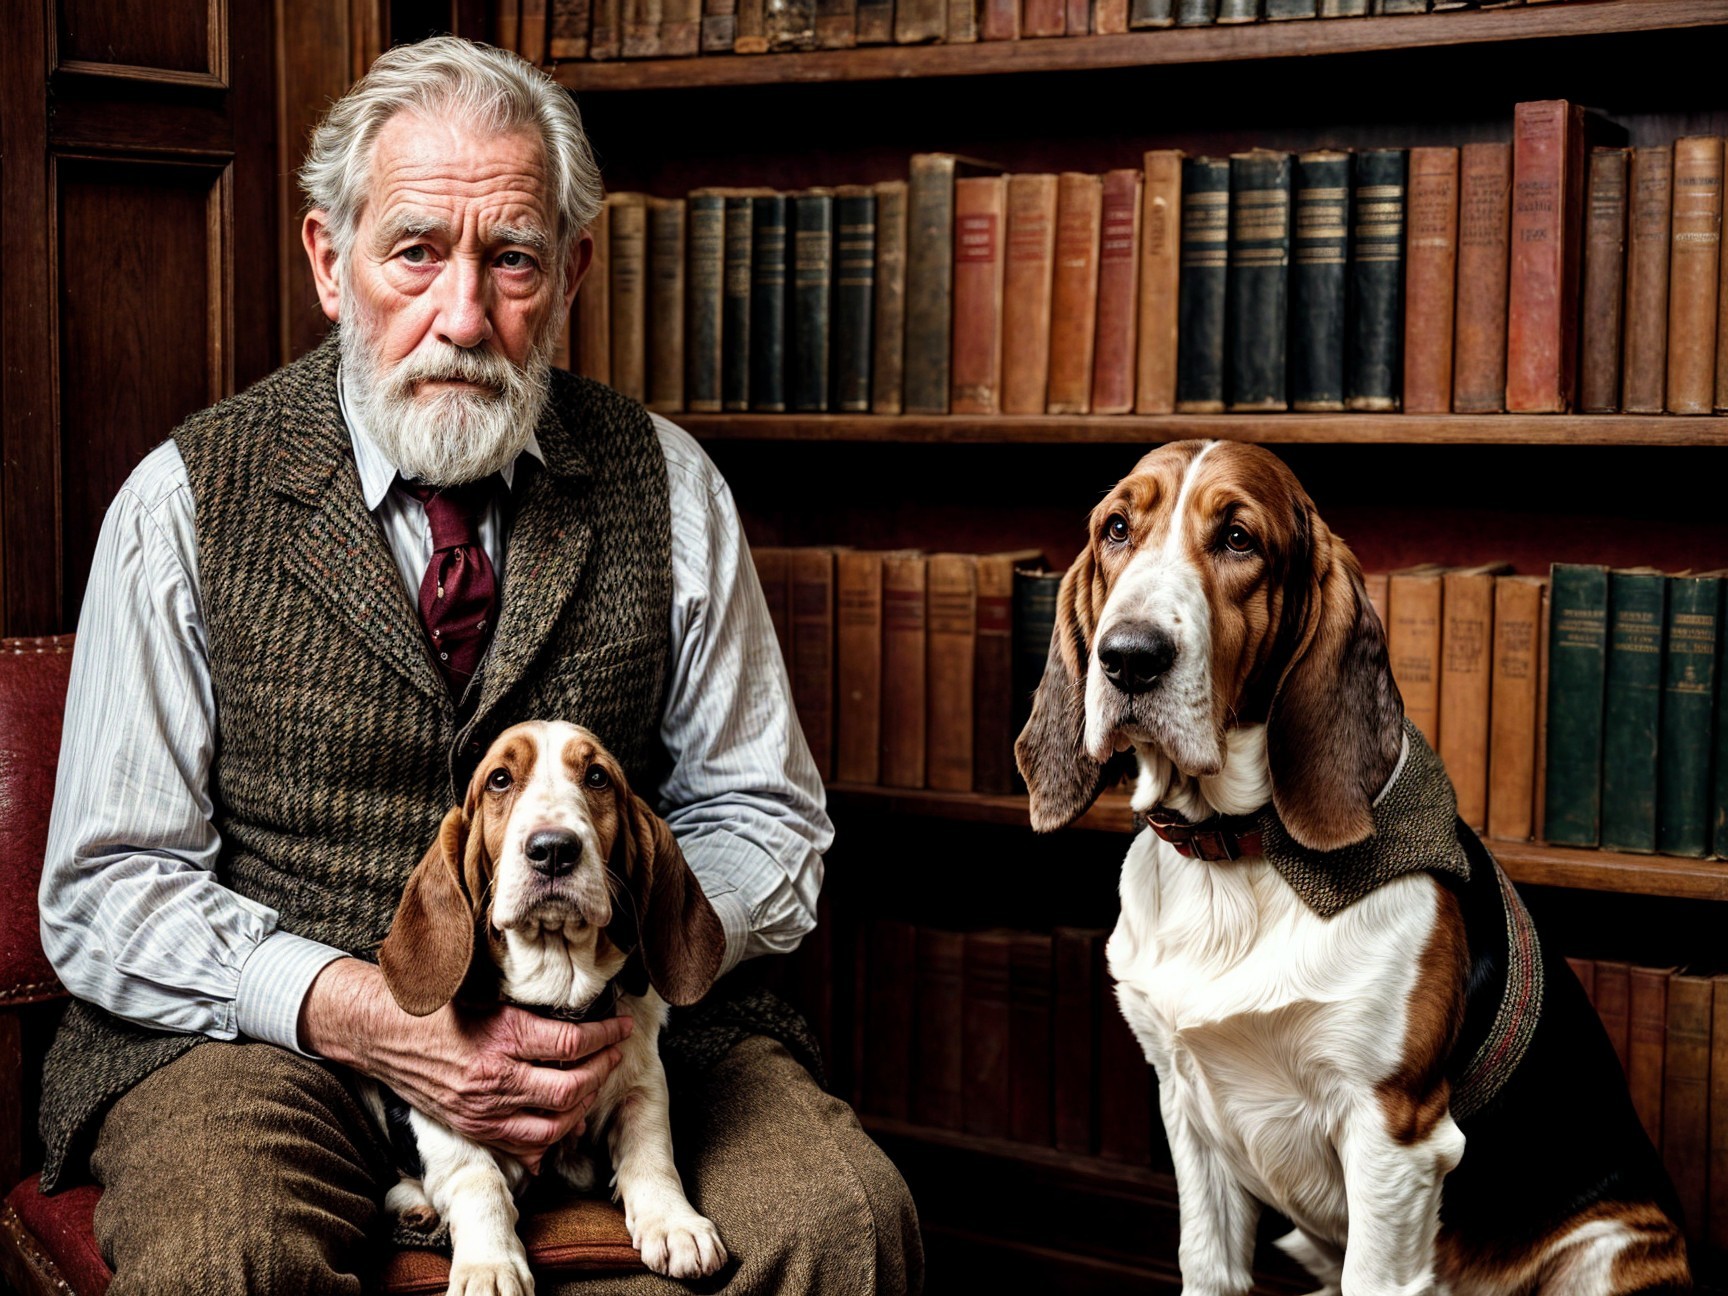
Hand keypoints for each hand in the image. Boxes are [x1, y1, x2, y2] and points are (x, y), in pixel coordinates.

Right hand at [300, 958, 631, 1169]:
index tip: (621, 1025)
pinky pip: (525, 1144)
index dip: (605, 1036)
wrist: (382, 1033)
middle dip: (602, 1071)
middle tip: (615, 1052)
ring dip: (584, 1106)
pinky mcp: (474, 1126)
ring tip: (596, 1083)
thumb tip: (578, 1018)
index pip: (571, 1044)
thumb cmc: (437, 1006)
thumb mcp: (487, 997)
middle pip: (569, 1089)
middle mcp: (494, 1078)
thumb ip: (529, 1012)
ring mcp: (484, 1109)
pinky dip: (553, 1136)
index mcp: (500, 1036)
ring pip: (554, 1124)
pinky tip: (568, 1119)